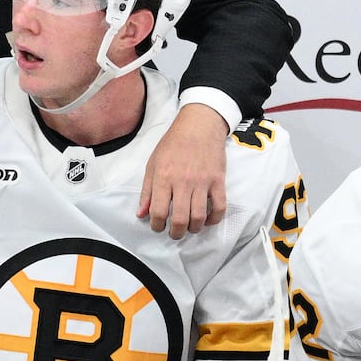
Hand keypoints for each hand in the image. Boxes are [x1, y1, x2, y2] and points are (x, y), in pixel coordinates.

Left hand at [137, 102, 228, 238]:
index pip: (158, 211)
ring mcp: (202, 182)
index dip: (157, 225)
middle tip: (174, 233)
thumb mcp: (152, 164)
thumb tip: (141, 214)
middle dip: (176, 233)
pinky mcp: (218, 181)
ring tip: (189, 228)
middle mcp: (182, 182)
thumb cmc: (172, 144)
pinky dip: (214, 219)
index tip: (158, 226)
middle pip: (180, 219)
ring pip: (199, 216)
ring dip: (193, 229)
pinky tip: (207, 220)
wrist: (199, 126)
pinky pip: (219, 207)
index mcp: (163, 178)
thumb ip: (146, 191)